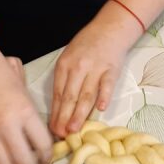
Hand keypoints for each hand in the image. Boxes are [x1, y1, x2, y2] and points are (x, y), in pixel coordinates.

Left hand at [50, 4, 137, 137]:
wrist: (109, 29)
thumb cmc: (86, 46)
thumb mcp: (69, 58)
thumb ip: (64, 80)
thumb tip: (59, 109)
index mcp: (64, 65)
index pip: (58, 93)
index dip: (55, 113)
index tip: (52, 129)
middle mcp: (78, 67)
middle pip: (69, 96)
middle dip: (64, 117)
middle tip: (60, 135)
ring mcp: (95, 68)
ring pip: (86, 94)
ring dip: (79, 113)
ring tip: (74, 129)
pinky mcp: (112, 69)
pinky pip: (107, 84)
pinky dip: (104, 96)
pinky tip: (100, 109)